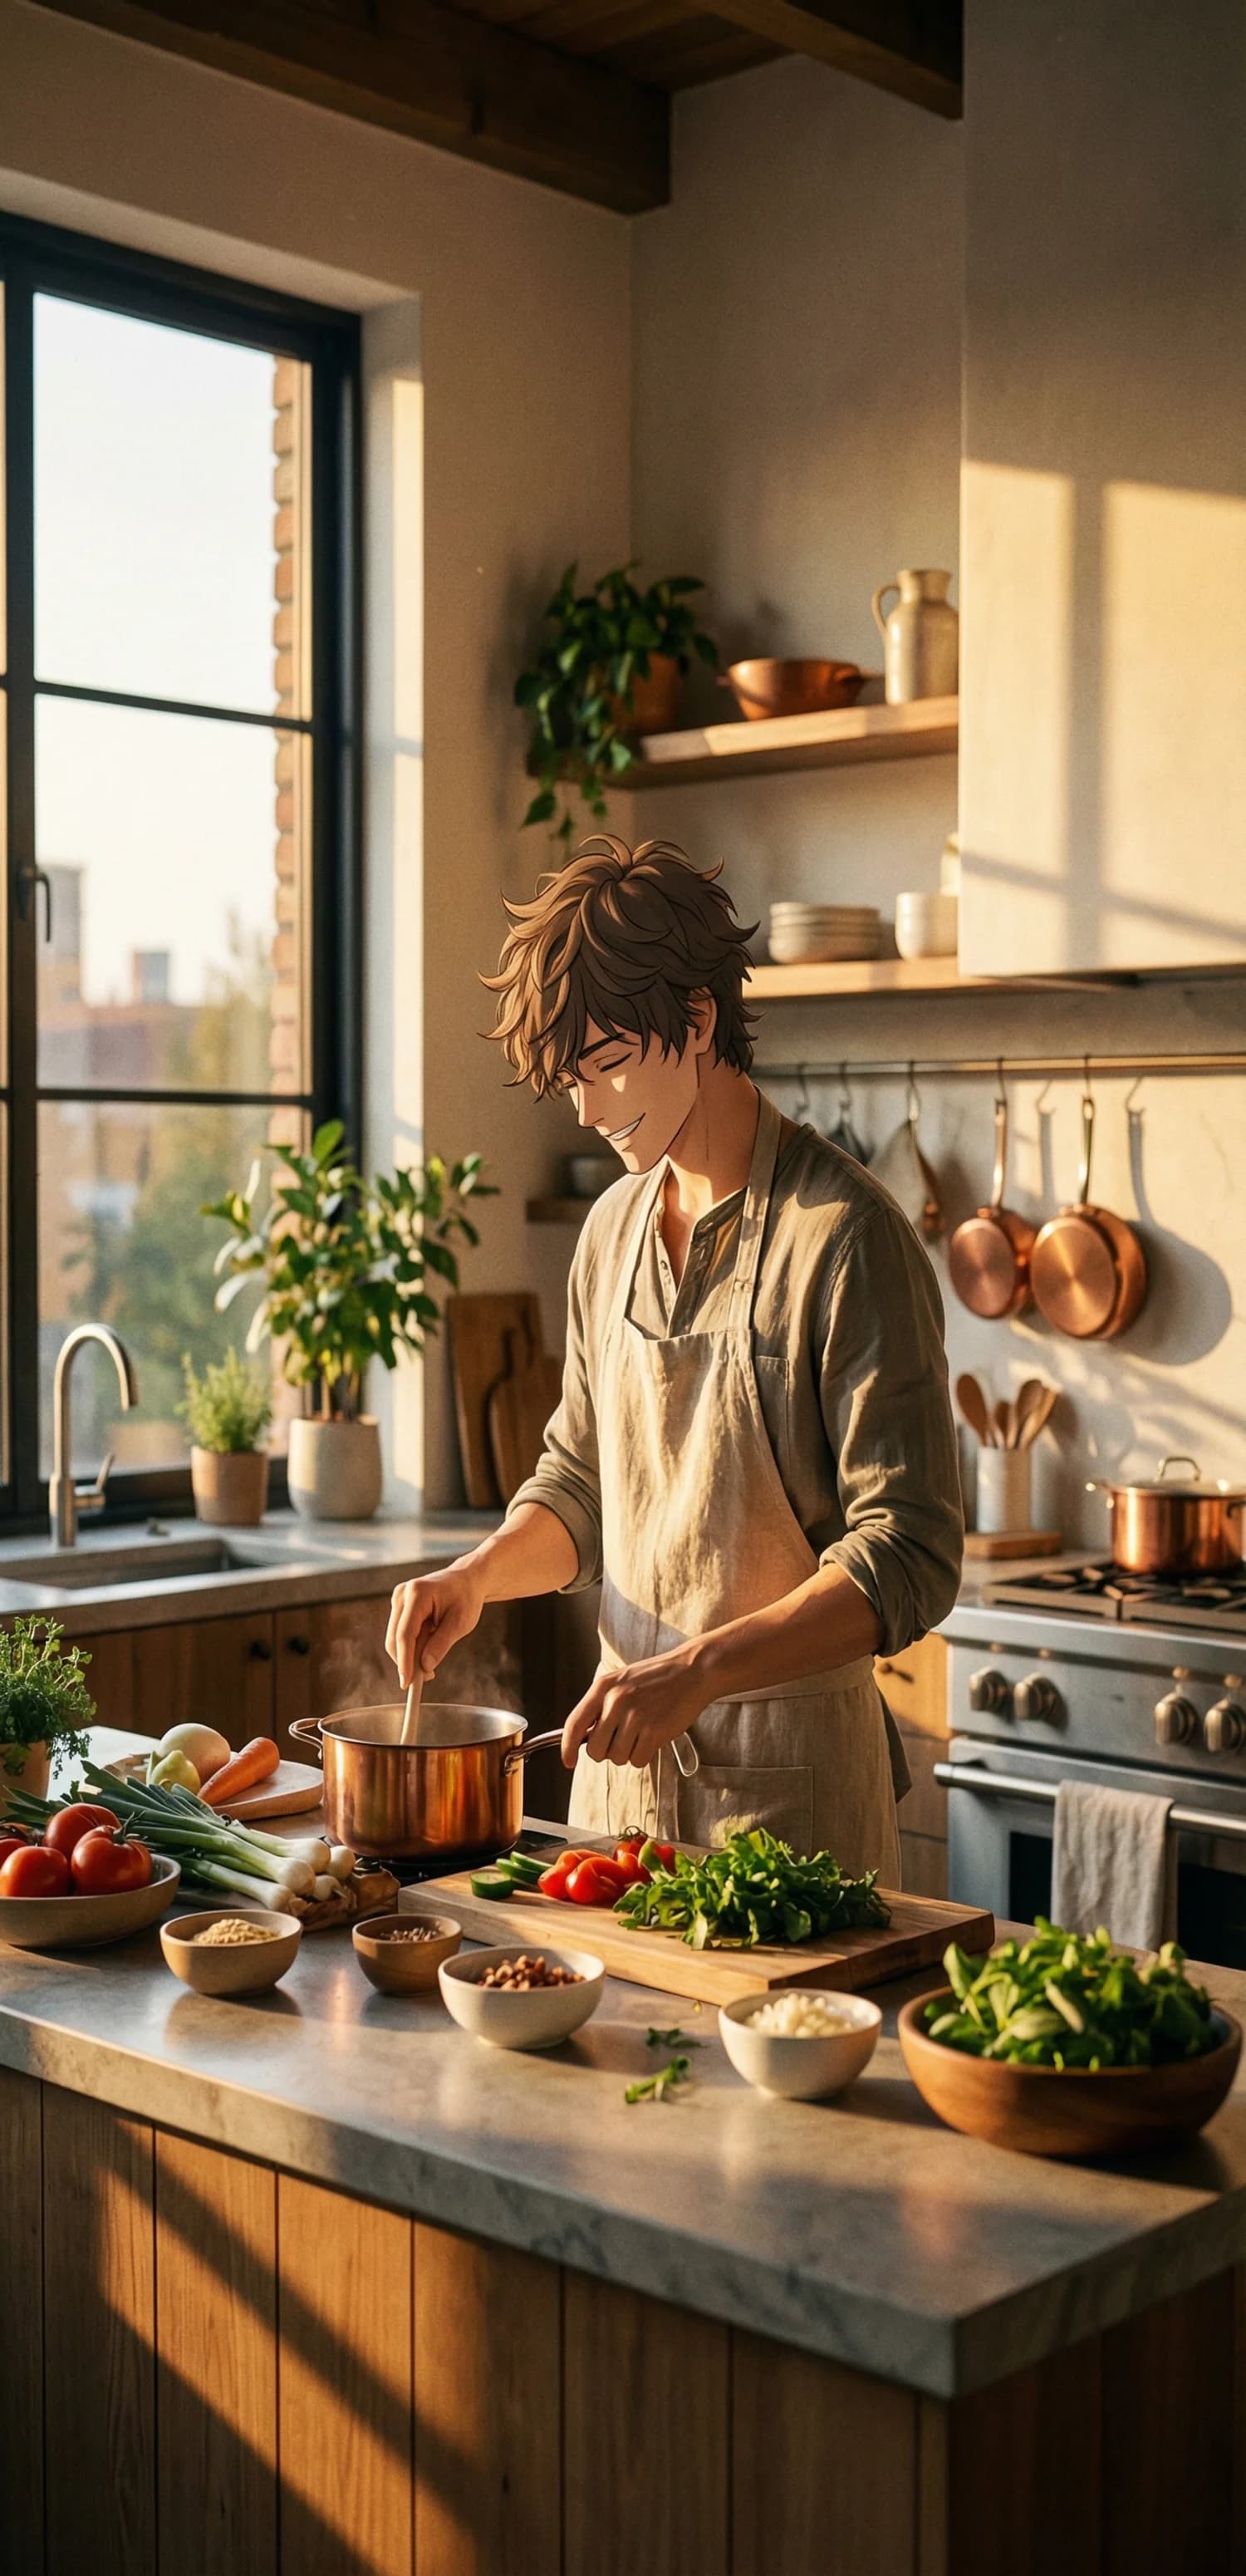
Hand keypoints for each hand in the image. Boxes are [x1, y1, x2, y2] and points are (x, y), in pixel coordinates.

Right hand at [386, 1559, 485, 1687]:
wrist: (466, 1579)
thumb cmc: (466, 1598)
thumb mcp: (461, 1623)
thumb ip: (441, 1644)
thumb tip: (424, 1667)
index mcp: (417, 1593)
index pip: (405, 1634)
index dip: (404, 1661)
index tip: (407, 1683)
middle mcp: (402, 1594)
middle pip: (395, 1638)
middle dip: (407, 1662)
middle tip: (426, 1679)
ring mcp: (398, 1599)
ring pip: (395, 1638)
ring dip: (409, 1656)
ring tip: (431, 1667)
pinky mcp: (399, 1606)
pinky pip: (400, 1633)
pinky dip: (411, 1647)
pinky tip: (427, 1651)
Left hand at [561, 1650, 706, 1771]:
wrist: (692, 1671)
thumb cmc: (655, 1678)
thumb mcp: (621, 1681)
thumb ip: (601, 1705)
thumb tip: (583, 1738)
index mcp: (603, 1687)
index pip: (574, 1724)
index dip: (567, 1748)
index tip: (568, 1762)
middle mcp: (616, 1701)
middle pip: (595, 1750)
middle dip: (606, 1752)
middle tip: (622, 1739)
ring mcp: (635, 1716)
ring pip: (617, 1758)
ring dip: (628, 1753)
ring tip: (642, 1733)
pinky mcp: (654, 1731)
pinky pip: (637, 1760)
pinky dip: (644, 1755)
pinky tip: (653, 1737)